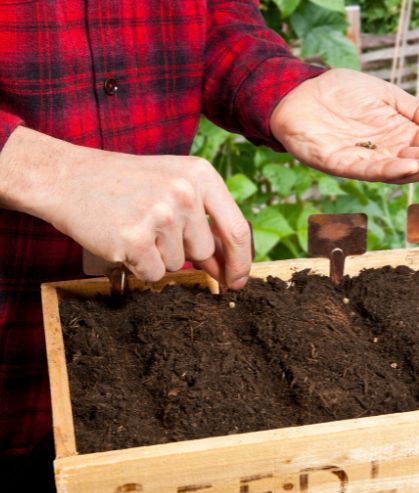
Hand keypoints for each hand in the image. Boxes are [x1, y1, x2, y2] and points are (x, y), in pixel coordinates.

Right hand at [0, 127, 250, 287]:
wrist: (66, 177)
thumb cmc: (125, 184)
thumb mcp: (174, 185)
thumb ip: (204, 220)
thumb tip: (228, 267)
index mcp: (201, 175)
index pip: (237, 229)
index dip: (241, 261)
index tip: (239, 280)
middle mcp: (185, 193)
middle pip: (203, 251)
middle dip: (183, 252)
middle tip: (152, 228)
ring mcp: (160, 215)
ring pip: (176, 264)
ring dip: (156, 256)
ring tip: (134, 226)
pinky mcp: (135, 239)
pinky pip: (152, 273)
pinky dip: (138, 266)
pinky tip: (122, 240)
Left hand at [270, 69, 418, 183]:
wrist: (299, 91)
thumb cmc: (341, 91)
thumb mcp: (385, 94)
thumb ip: (413, 109)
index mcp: (396, 134)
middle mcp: (383, 151)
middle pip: (417, 159)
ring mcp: (363, 160)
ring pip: (397, 170)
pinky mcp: (341, 164)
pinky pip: (368, 170)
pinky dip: (389, 170)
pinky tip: (408, 166)